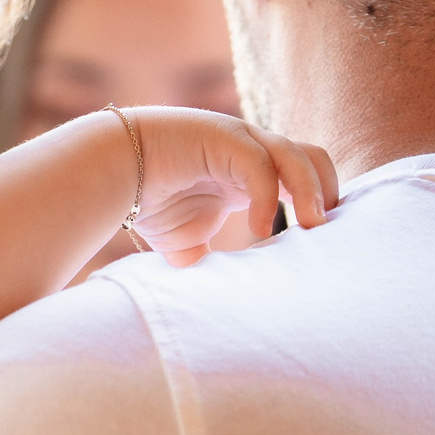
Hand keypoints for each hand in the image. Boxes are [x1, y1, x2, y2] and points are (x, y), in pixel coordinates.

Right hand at [112, 106, 337, 265]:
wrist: (106, 171)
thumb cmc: (144, 201)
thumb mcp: (187, 241)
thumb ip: (211, 261)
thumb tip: (218, 299)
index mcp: (251, 173)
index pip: (306, 180)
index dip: (320, 206)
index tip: (325, 245)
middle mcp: (252, 152)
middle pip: (315, 159)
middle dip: (328, 194)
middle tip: (327, 236)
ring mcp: (239, 139)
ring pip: (297, 156)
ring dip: (313, 192)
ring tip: (314, 229)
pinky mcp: (222, 135)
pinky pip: (259, 166)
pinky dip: (267, 198)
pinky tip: (258, 231)